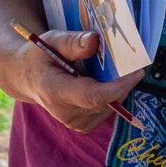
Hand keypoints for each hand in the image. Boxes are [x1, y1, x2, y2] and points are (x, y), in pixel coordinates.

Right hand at [10, 29, 144, 133]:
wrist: (28, 78)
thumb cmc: (40, 57)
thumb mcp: (51, 41)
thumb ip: (73, 42)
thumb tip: (94, 42)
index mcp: (55, 92)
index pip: (93, 97)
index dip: (119, 86)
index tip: (137, 72)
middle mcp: (66, 113)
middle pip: (107, 100)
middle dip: (123, 81)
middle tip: (129, 60)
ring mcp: (75, 122)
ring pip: (111, 104)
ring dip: (117, 86)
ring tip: (105, 69)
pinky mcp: (84, 125)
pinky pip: (108, 108)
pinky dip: (111, 93)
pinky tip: (100, 81)